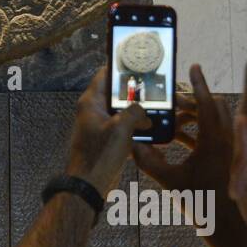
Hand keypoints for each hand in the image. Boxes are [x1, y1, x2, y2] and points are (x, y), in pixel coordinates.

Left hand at [65, 65, 151, 198]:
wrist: (88, 184)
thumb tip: (145, 113)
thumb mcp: (121, 128)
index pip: (105, 74)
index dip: (120, 66)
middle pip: (115, 92)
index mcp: (91, 102)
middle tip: (154, 86)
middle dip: (134, 90)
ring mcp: (99, 124)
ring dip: (137, 109)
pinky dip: (135, 124)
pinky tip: (151, 126)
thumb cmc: (99, 154)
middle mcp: (93, 110)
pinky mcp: (106, 138)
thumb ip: (135, 112)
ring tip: (157, 105)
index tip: (138, 62)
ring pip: (121, 110)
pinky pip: (123, 125)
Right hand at [131, 64, 246, 246]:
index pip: (206, 103)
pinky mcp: (232, 157)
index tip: (193, 66)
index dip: (199, 83)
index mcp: (213, 140)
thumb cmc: (202, 202)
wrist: (228, 225)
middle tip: (174, 102)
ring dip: (197, 116)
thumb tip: (132, 147)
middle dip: (193, 100)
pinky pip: (218, 135)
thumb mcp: (171, 181)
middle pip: (213, 107)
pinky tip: (183, 141)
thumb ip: (150, 162)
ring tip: (175, 121)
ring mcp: (232, 148)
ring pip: (217, 121)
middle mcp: (227, 140)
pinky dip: (202, 132)